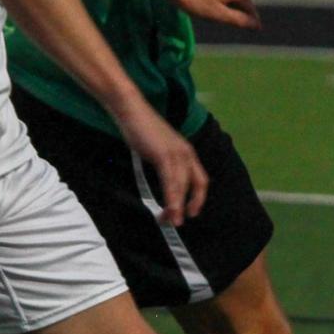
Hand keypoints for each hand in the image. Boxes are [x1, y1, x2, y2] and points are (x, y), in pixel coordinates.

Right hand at [114, 105, 206, 225]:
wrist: (132, 110)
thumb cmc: (141, 129)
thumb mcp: (158, 148)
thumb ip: (164, 163)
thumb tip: (163, 180)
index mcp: (187, 152)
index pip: (201, 179)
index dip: (198, 197)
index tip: (192, 212)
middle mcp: (186, 153)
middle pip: (196, 185)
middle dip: (190, 205)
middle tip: (178, 222)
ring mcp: (176, 153)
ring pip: (183, 186)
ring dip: (178, 206)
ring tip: (172, 222)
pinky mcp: (164, 155)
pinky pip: (171, 181)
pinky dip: (172, 197)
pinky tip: (170, 209)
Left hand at [172, 0, 259, 29]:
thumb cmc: (195, 1)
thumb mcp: (218, 14)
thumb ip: (239, 20)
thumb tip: (257, 25)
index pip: (250, 7)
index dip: (252, 19)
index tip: (257, 29)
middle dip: (243, 12)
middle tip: (244, 25)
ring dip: (233, 5)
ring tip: (230, 17)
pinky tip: (217, 4)